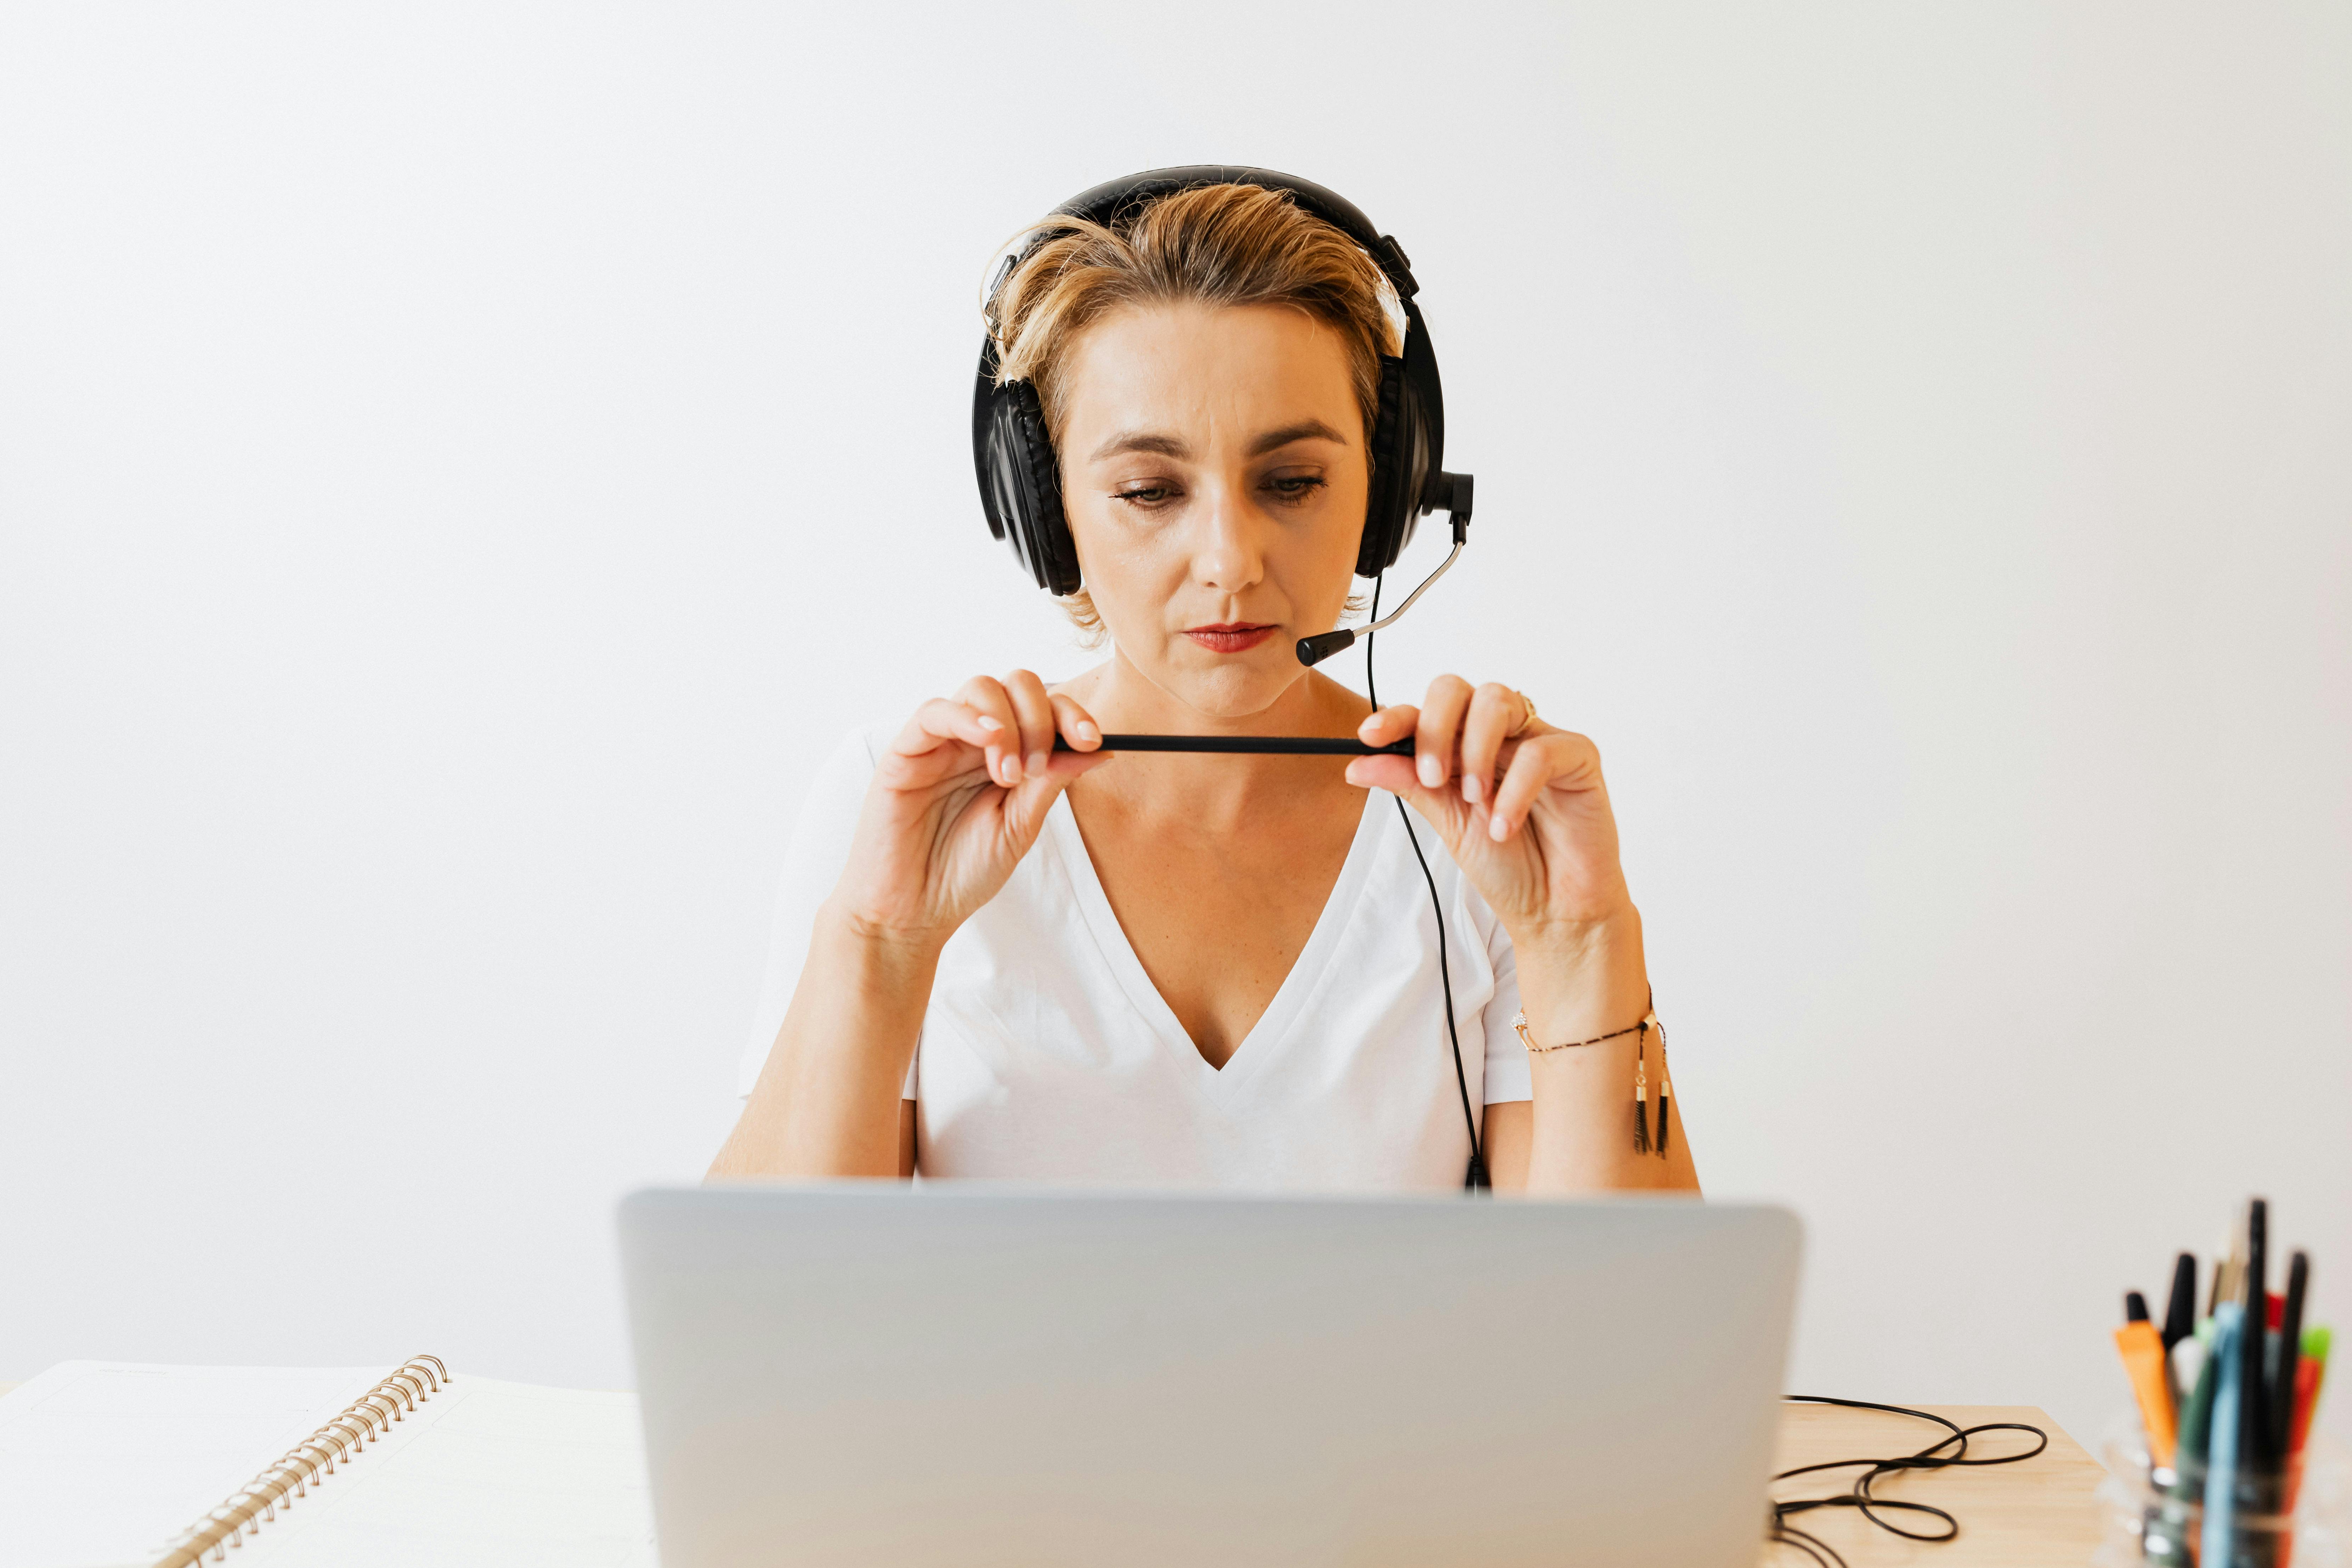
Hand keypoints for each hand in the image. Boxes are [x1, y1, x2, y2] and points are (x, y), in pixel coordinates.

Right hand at [829, 671, 1109, 948]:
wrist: (912, 912)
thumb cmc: (962, 872)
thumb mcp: (1019, 826)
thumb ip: (1051, 783)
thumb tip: (1101, 750)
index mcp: (1007, 754)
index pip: (1045, 709)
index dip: (1071, 715)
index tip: (1092, 741)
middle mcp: (975, 741)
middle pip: (1017, 685)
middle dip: (1042, 718)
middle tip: (1039, 767)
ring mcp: (941, 743)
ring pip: (981, 689)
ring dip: (1009, 724)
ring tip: (1009, 775)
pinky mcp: (906, 753)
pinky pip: (934, 712)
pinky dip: (966, 717)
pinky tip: (989, 739)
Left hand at [1344, 677, 1632, 946]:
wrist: (1553, 909)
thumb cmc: (1506, 864)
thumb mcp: (1447, 821)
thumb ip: (1410, 785)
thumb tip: (1357, 764)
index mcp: (1464, 745)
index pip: (1425, 711)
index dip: (1395, 717)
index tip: (1369, 737)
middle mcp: (1499, 734)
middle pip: (1458, 690)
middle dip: (1435, 728)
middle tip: (1432, 776)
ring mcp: (1539, 738)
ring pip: (1497, 701)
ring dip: (1474, 751)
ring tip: (1475, 801)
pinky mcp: (1578, 756)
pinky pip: (1539, 751)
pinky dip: (1514, 790)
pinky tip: (1505, 826)